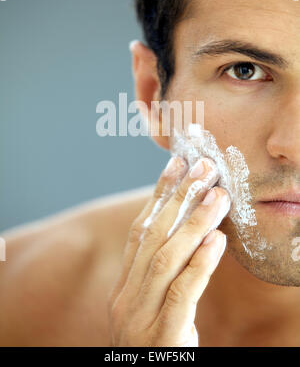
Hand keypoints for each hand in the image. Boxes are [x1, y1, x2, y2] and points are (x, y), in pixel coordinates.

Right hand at [108, 155, 230, 346]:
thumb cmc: (154, 348)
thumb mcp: (151, 309)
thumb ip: (160, 276)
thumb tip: (187, 231)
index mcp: (124, 289)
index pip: (140, 232)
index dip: (158, 196)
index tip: (177, 165)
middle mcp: (126, 299)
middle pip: (152, 238)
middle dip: (178, 199)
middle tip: (202, 167)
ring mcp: (140, 319)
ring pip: (165, 260)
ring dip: (193, 224)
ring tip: (217, 195)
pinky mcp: (161, 340)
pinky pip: (181, 295)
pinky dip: (199, 265)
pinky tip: (216, 241)